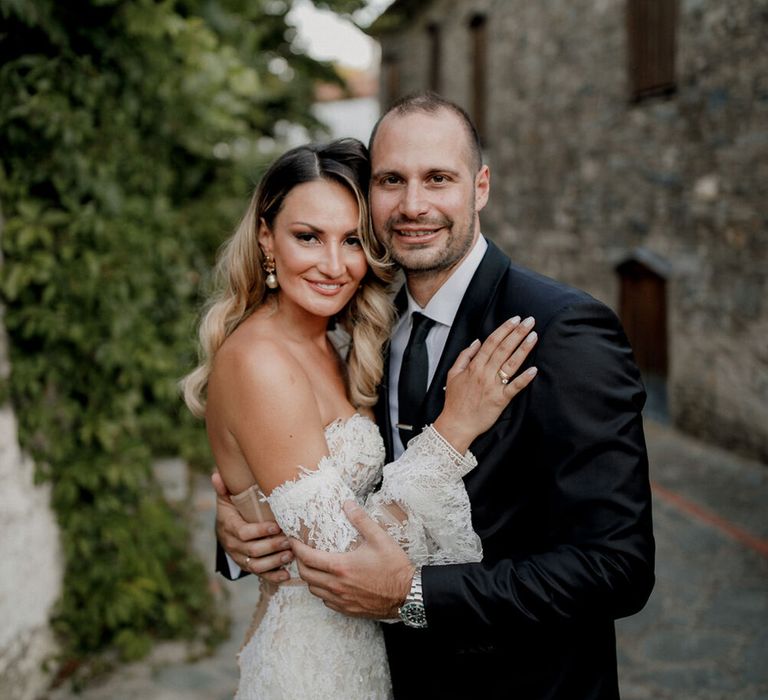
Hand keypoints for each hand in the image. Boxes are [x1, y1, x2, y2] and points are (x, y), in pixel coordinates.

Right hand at [212, 471, 292, 582]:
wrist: (225, 530)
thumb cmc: (231, 510)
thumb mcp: (226, 498)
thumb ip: (224, 489)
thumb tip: (216, 475)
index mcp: (229, 527)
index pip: (243, 533)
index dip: (259, 531)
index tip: (276, 526)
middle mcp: (233, 545)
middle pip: (252, 550)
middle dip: (272, 546)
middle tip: (289, 540)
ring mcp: (240, 558)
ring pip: (257, 565)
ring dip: (274, 561)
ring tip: (290, 554)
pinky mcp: (248, 566)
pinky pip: (260, 575)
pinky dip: (273, 576)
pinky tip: (286, 574)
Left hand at [291, 501, 413, 618]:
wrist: (408, 594)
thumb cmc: (394, 566)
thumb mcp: (380, 538)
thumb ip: (361, 520)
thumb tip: (347, 504)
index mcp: (341, 567)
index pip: (307, 558)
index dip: (296, 548)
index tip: (292, 540)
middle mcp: (337, 586)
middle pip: (306, 575)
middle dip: (299, 562)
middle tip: (300, 552)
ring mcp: (341, 600)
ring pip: (314, 590)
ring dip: (310, 577)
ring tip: (313, 566)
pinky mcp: (348, 610)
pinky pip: (326, 602)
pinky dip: (322, 591)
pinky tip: (329, 583)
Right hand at [434, 316, 537, 451]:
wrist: (456, 424)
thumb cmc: (455, 401)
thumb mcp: (453, 374)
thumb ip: (464, 356)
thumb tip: (476, 342)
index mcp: (474, 366)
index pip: (491, 342)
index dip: (504, 330)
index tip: (515, 319)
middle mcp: (485, 373)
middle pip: (503, 349)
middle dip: (517, 333)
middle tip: (530, 321)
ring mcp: (493, 386)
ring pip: (510, 364)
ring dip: (523, 349)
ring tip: (534, 336)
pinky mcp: (501, 400)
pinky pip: (514, 387)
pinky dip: (524, 378)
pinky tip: (534, 369)